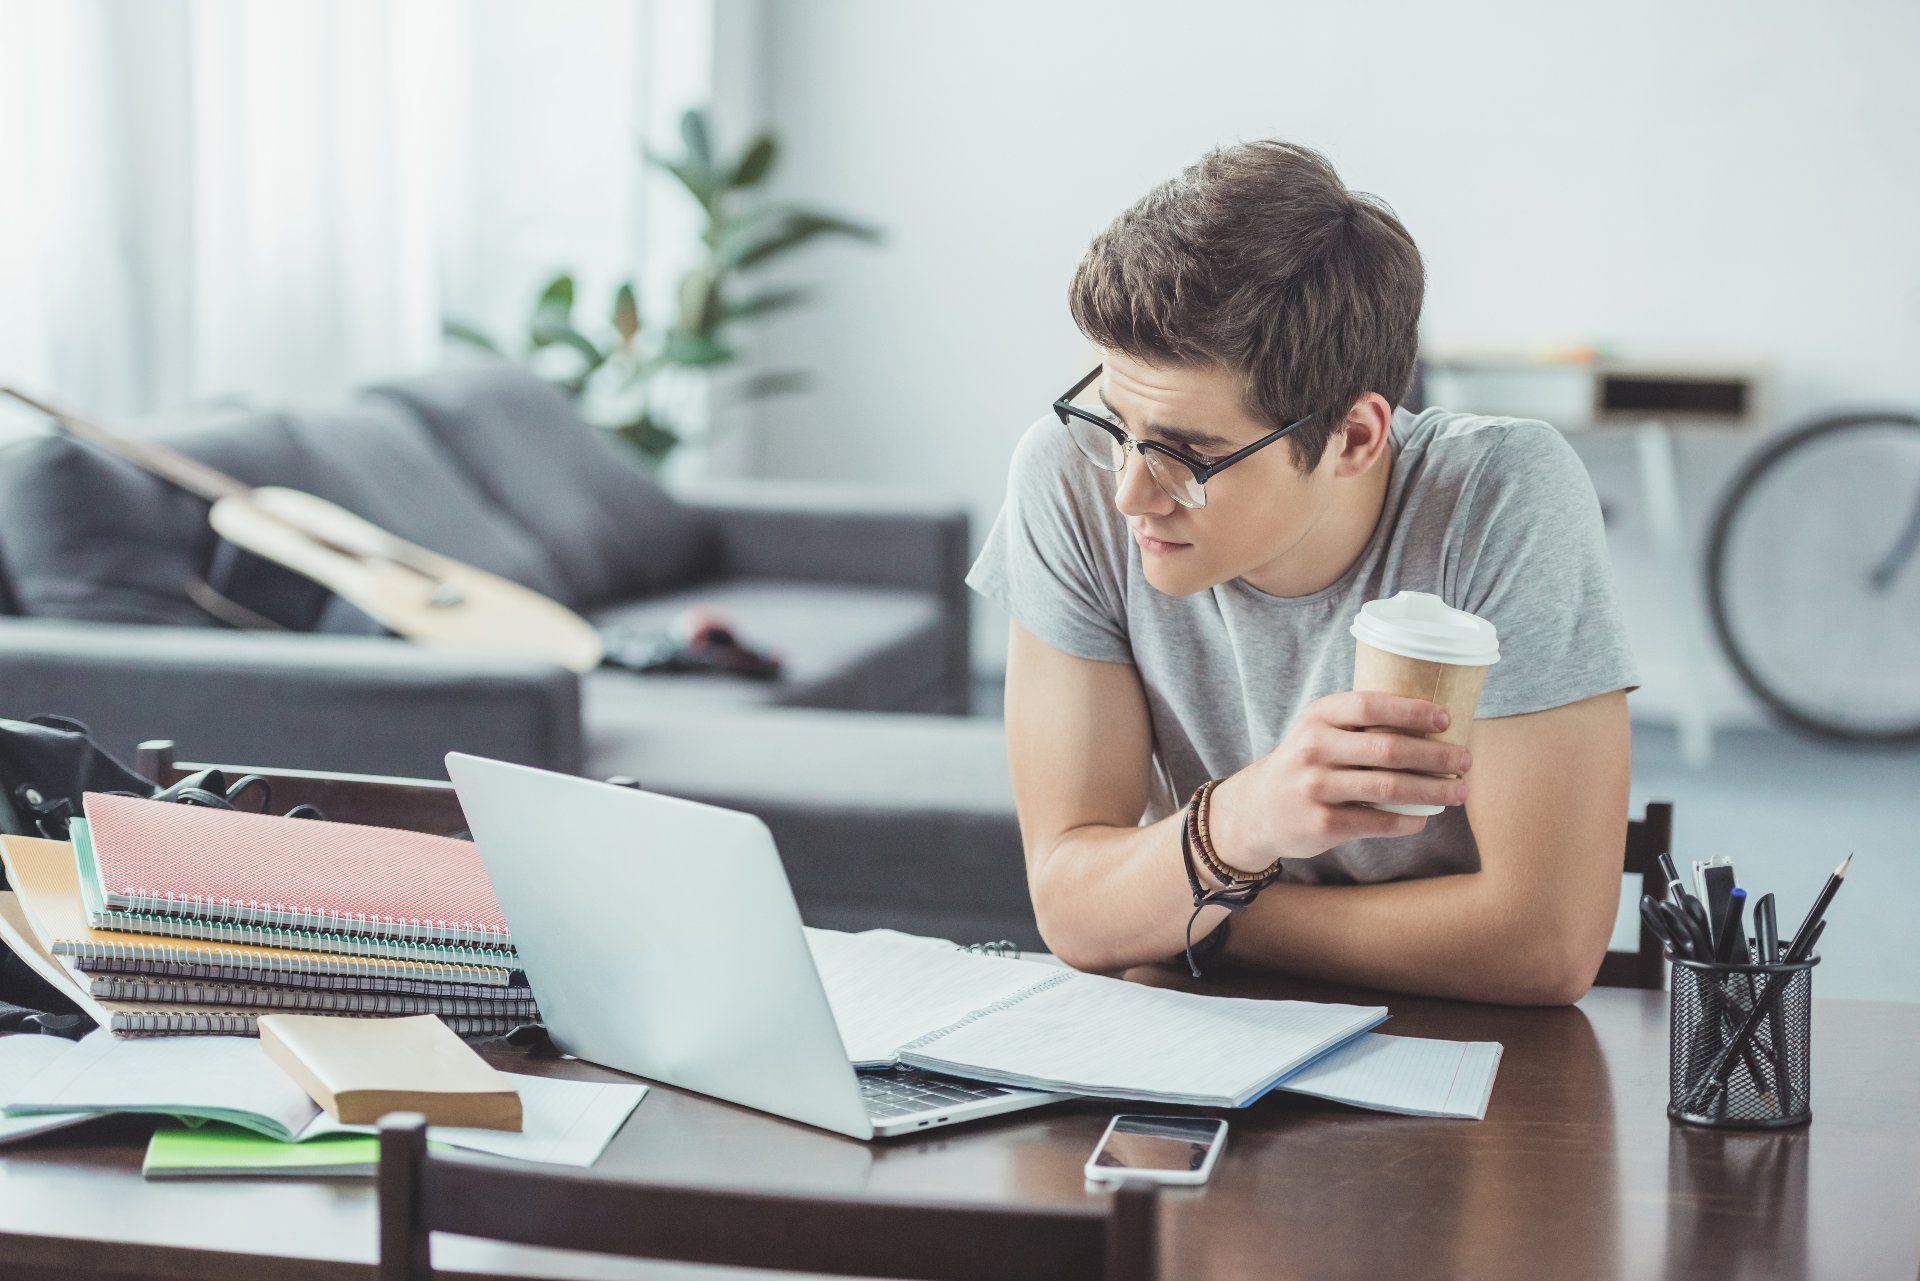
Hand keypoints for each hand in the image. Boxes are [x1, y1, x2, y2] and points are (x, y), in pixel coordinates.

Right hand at [1207, 691, 1472, 869]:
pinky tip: (1425, 817)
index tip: (1446, 719)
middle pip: (1388, 749)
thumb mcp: (1319, 731)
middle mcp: (1313, 748)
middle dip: (1436, 755)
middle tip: (1466, 760)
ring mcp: (1315, 787)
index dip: (1412, 710)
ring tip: (1460, 791)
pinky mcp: (1321, 823)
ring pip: (1389, 788)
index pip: (1370, 705)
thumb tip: (1431, 723)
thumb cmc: (1305, 764)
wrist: (1257, 809)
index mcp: (1318, 717)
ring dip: (1433, 790)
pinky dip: (1408, 821)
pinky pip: (1377, 822)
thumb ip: (1360, 724)